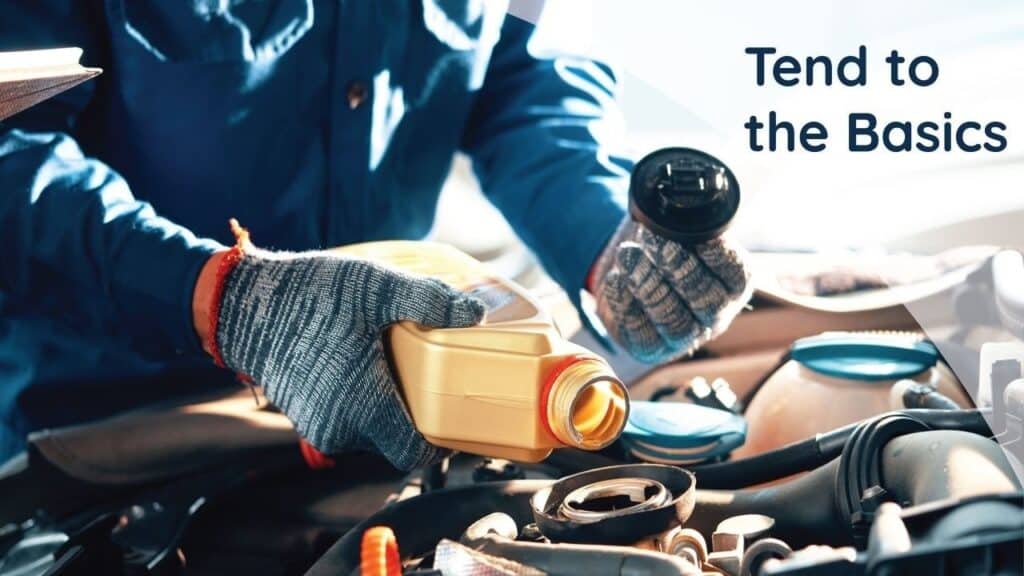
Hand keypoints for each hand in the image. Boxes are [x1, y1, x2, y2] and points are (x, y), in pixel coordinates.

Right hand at [193, 234, 484, 469]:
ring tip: (394, 362)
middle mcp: (339, 427)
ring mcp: (316, 424)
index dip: (438, 441)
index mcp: (364, 407)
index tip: (453, 413)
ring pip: (368, 428)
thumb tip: (475, 312)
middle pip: (394, 439)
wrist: (243, 303)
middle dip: (413, 413)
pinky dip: (357, 398)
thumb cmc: (311, 296)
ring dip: (384, 403)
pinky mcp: (301, 413)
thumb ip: (430, 300)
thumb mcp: (378, 288)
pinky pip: (343, 417)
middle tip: (429, 376)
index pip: (413, 454)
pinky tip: (362, 361)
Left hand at [592, 219, 750, 363]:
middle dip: (677, 267)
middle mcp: (715, 314)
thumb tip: (674, 201)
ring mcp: (685, 335)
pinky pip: (640, 332)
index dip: (716, 255)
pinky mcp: (651, 347)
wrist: (632, 275)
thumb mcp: (681, 230)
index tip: (692, 234)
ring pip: (672, 320)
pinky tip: (616, 277)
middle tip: (654, 240)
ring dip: (647, 283)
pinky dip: (625, 301)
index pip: (736, 274)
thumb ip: (685, 223)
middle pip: (704, 300)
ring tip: (627, 254)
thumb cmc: (664, 247)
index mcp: (733, 283)